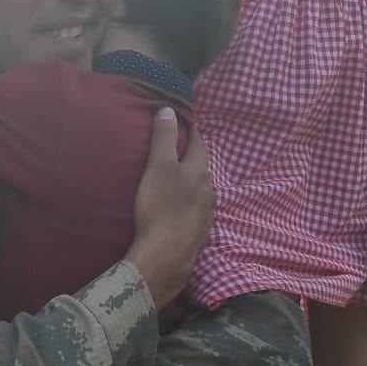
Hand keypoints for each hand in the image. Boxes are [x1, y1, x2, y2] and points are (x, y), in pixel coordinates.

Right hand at [124, 108, 213, 309]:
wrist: (166, 255)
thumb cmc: (160, 207)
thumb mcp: (158, 166)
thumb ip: (164, 138)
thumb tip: (169, 110)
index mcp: (198, 172)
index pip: (198, 145)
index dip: (191, 132)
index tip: (186, 123)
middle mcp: (208, 192)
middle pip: (202, 169)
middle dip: (193, 158)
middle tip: (181, 150)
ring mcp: (206, 215)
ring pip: (202, 192)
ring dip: (193, 184)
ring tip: (180, 180)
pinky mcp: (199, 234)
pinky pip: (197, 212)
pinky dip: (190, 205)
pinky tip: (181, 211)